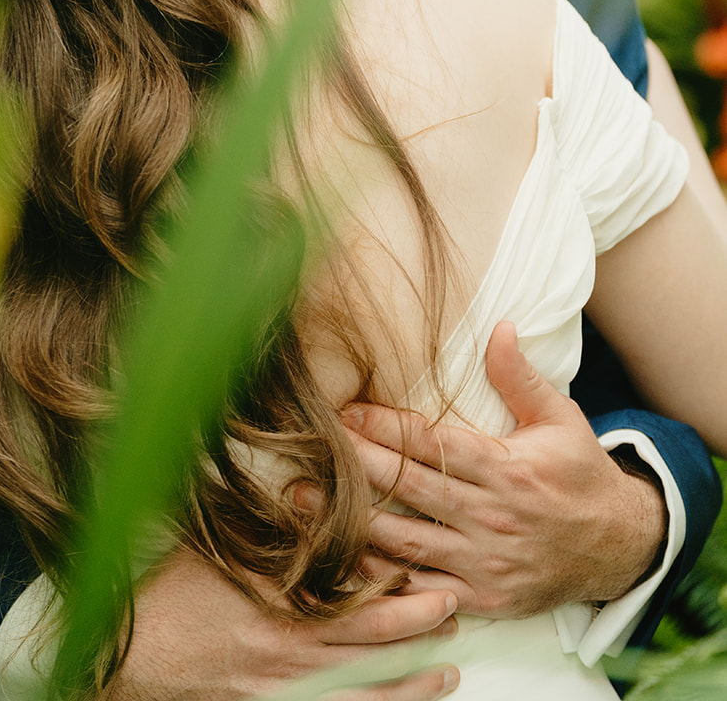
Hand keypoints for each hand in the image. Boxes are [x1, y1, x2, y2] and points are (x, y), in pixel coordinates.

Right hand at [107, 549, 459, 700]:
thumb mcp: (222, 552)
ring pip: (364, 694)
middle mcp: (287, 654)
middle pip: (372, 647)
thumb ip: (272, 538)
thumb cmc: (172, 596)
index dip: (403, 594)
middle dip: (420, 632)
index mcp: (278, 606)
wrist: (129, 653)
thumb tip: (314, 506)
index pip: (358, 601)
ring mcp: (282, 692)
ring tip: (447, 674)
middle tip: (455, 613)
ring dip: (410, 686)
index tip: (434, 579)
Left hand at [343, 322, 666, 618]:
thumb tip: (499, 327)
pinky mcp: (484, 598)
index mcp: (509, 470)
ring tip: (304, 499)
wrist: (620, 547)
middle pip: (410, 489)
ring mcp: (487, 563)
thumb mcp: (560, 419)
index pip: (433, 445)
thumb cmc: (579, 474)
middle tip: (312, 445)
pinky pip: (421, 587)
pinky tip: (341, 557)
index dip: (385, 427)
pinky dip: (381, 576)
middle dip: (357, 465)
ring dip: (351, 521)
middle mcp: (494, 519)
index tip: (346, 411)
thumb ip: (521, 377)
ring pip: (406, 542)